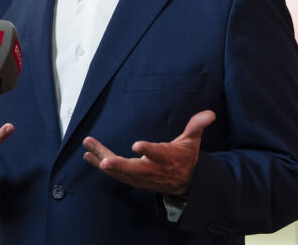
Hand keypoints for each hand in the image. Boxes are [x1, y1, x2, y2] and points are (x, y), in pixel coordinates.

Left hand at [82, 110, 215, 195]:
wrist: (185, 183)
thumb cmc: (186, 157)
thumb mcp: (193, 141)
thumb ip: (197, 126)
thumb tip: (209, 114)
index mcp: (167, 158)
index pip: (158, 154)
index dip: (148, 151)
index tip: (136, 146)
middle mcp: (153, 170)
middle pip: (134, 169)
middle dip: (118, 165)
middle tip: (104, 160)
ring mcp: (142, 177)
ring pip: (120, 171)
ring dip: (103, 160)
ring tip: (87, 150)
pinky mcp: (134, 180)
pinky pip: (115, 174)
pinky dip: (101, 165)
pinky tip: (88, 156)